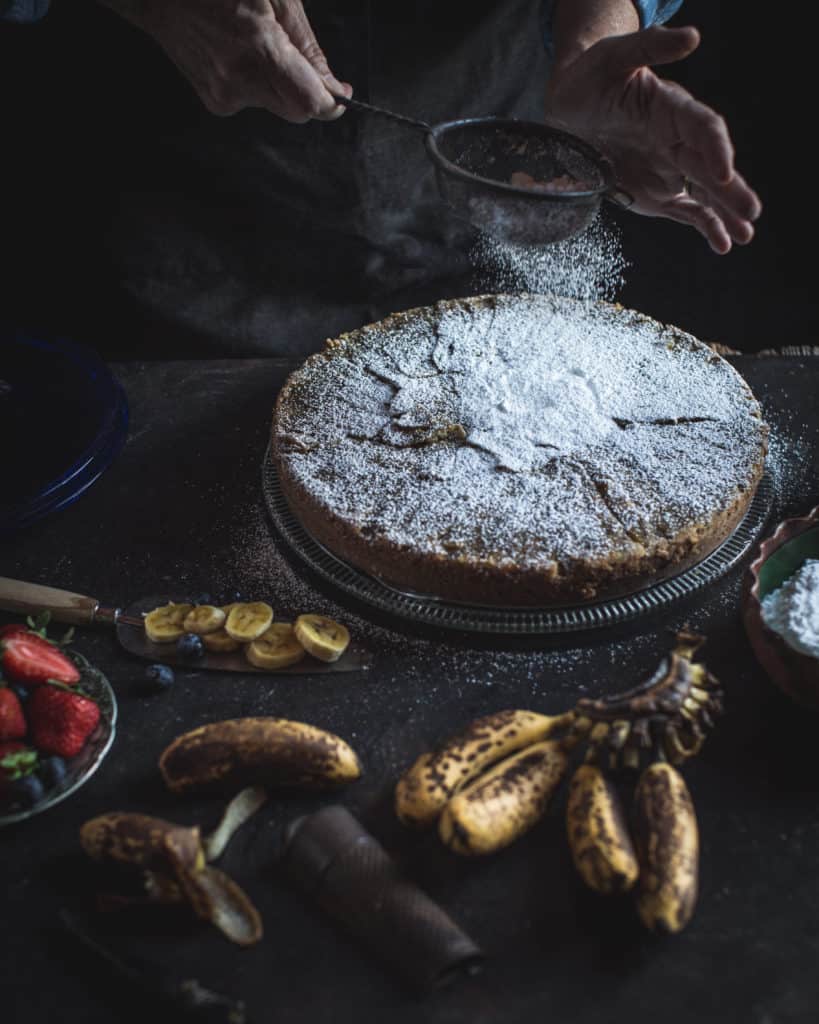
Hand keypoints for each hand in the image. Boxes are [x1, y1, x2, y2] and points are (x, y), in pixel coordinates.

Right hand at [104, 0, 351, 121]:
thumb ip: (306, 44)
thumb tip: (331, 85)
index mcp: (257, 44)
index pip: (308, 102)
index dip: (331, 103)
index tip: (341, 95)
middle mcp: (239, 77)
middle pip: (296, 111)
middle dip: (309, 93)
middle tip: (308, 66)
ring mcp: (223, 94)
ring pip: (276, 106)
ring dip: (282, 84)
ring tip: (259, 45)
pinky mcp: (214, 102)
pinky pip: (253, 102)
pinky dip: (259, 84)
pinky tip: (240, 54)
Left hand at [544, 25, 761, 252]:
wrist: (569, 106)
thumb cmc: (591, 76)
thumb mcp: (614, 57)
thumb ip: (650, 47)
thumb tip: (692, 36)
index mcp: (672, 108)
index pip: (703, 127)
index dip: (716, 148)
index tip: (723, 171)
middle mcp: (677, 140)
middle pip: (710, 165)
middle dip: (731, 189)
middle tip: (751, 210)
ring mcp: (669, 168)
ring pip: (705, 192)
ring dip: (726, 213)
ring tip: (746, 234)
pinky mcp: (657, 192)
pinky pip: (686, 210)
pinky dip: (705, 226)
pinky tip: (723, 243)